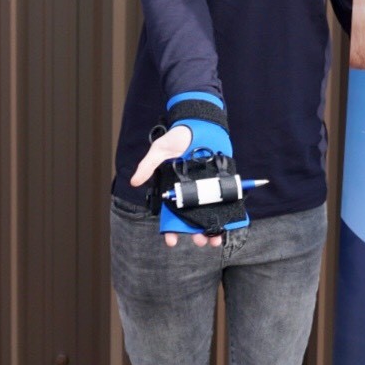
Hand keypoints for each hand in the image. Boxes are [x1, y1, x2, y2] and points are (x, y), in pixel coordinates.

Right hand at [129, 125, 223, 248]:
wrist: (200, 123)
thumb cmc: (178, 137)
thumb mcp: (160, 150)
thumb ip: (148, 165)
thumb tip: (133, 181)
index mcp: (174, 189)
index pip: (171, 214)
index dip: (170, 230)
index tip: (172, 241)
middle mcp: (191, 192)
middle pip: (193, 218)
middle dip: (196, 232)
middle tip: (201, 240)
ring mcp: (207, 187)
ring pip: (209, 212)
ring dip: (214, 227)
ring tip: (216, 238)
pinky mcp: (221, 180)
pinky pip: (225, 198)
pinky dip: (228, 211)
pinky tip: (230, 222)